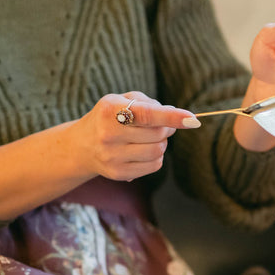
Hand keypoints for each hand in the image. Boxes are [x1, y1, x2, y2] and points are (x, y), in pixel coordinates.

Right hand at [79, 92, 200, 180]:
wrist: (82, 146)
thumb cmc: (109, 117)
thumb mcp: (121, 100)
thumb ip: (148, 104)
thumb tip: (177, 117)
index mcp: (110, 111)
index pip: (146, 114)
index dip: (171, 117)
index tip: (192, 119)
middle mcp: (109, 135)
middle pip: (157, 134)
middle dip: (167, 128)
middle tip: (163, 124)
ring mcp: (112, 157)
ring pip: (157, 151)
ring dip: (162, 143)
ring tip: (151, 137)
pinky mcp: (118, 174)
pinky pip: (154, 166)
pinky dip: (157, 157)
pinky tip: (144, 150)